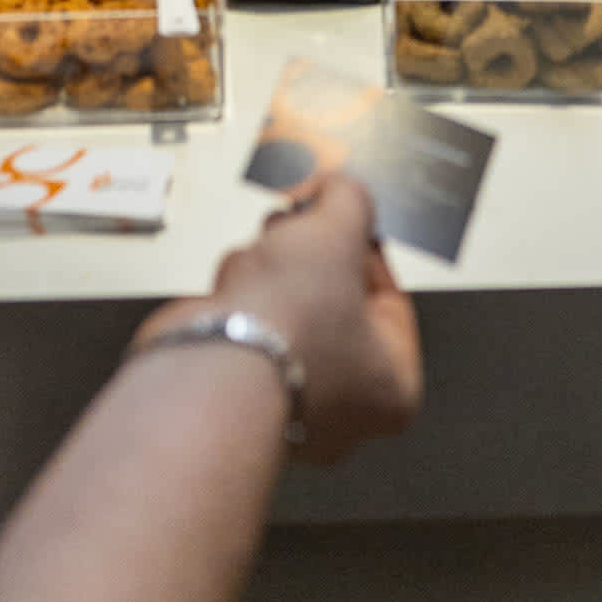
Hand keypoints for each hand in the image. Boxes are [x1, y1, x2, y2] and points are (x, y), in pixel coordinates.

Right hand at [149, 174, 422, 464]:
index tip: (346, 221)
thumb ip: (350, 199)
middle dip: (312, 255)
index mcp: (390, 390)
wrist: (211, 361)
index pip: (390, 301)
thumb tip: (339, 189)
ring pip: (289, 309)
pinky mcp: (238, 393)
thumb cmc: (289, 322)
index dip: (364, 248)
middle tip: (302, 227)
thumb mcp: (340, 230)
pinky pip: (250, 329)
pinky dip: (242, 298)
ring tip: (266, 257)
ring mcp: (285, 406)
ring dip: (274, 270)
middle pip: (335, 302)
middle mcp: (341, 412)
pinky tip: (238, 288)